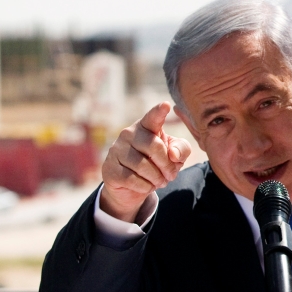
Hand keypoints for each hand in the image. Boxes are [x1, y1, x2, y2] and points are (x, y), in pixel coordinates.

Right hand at [100, 102, 192, 222]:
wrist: (133, 186)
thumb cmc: (157, 164)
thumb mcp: (175, 156)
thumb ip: (181, 149)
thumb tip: (173, 154)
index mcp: (146, 126)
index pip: (152, 117)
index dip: (158, 112)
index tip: (165, 105)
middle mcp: (128, 134)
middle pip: (153, 146)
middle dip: (167, 165)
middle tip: (171, 175)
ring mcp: (116, 150)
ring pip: (142, 166)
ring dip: (157, 178)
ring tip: (160, 181)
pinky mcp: (109, 168)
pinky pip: (131, 179)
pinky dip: (145, 186)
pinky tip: (147, 185)